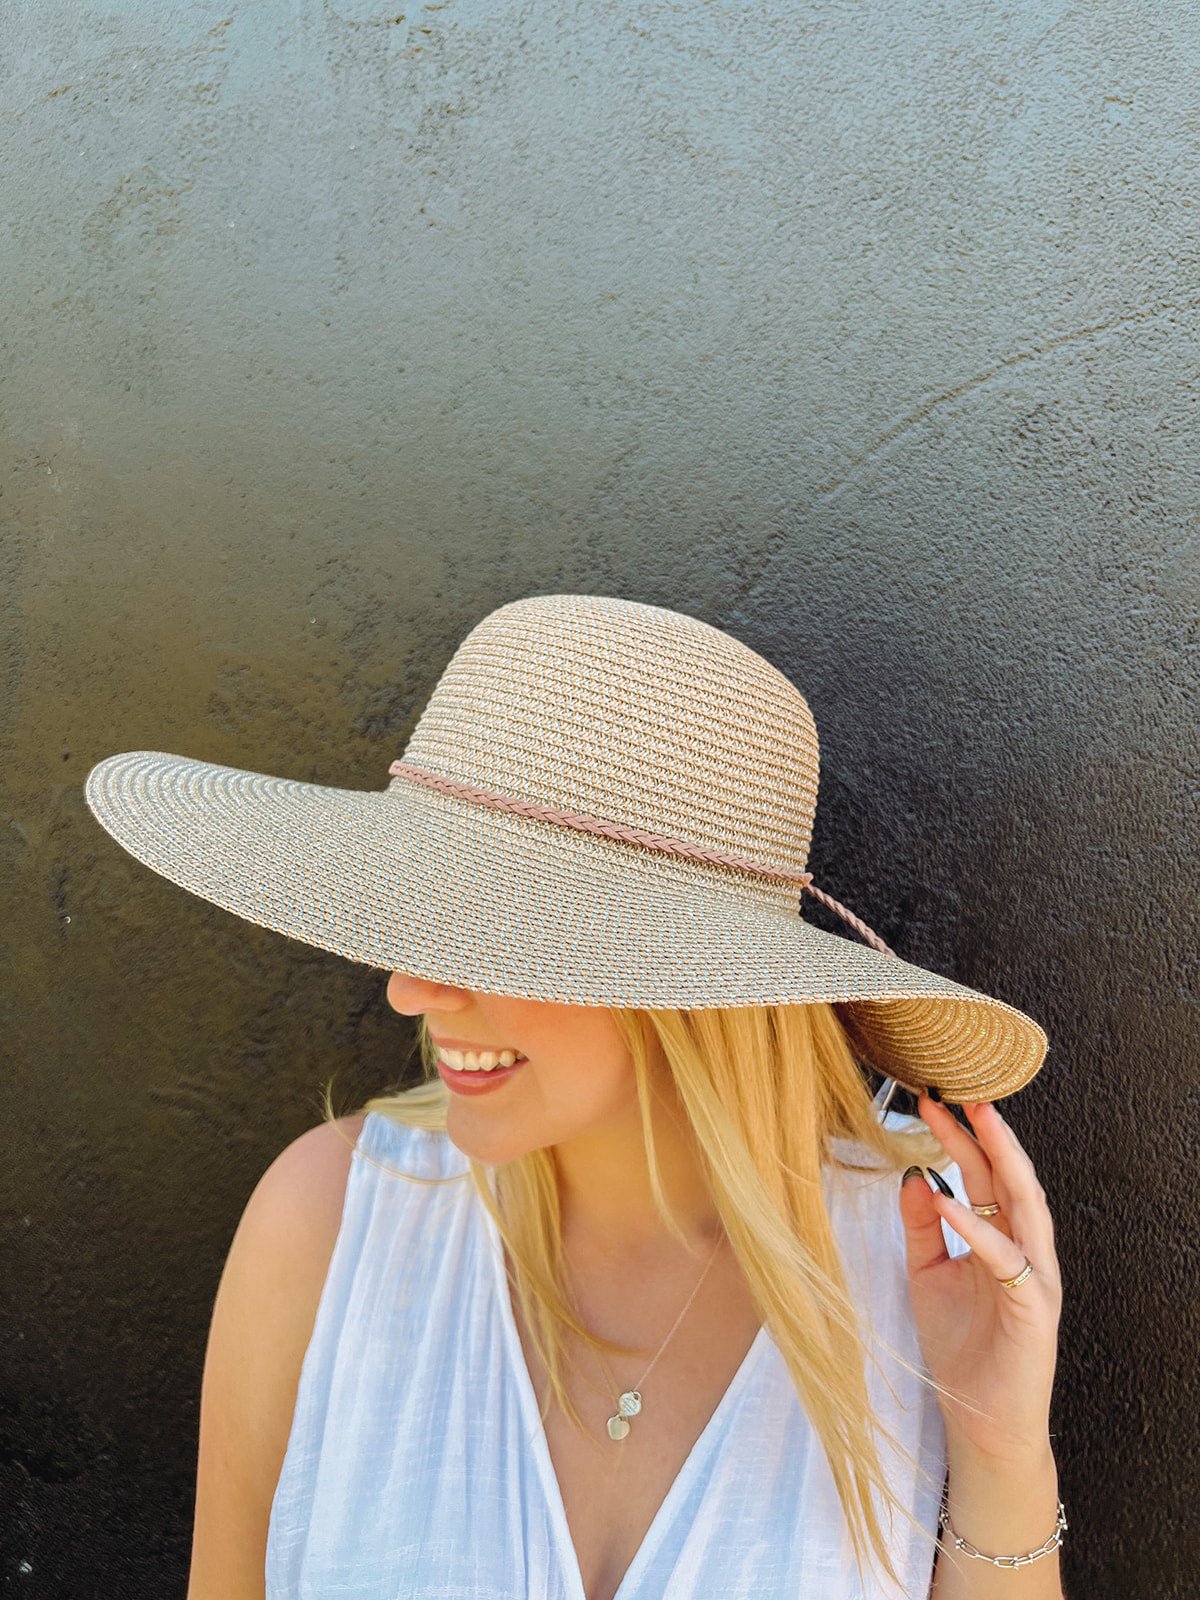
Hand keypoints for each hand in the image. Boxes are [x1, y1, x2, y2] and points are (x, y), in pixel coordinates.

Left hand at [898, 1093, 1062, 1463]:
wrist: (979, 1420)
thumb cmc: (960, 1348)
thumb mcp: (927, 1275)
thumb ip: (922, 1227)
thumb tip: (912, 1176)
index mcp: (1002, 1240)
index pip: (986, 1176)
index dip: (961, 1138)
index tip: (929, 1101)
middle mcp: (1025, 1251)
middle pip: (1009, 1180)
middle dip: (987, 1134)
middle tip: (960, 1092)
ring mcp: (1034, 1278)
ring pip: (1026, 1206)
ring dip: (1001, 1161)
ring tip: (976, 1122)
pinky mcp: (1033, 1308)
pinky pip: (1004, 1258)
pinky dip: (975, 1227)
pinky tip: (947, 1200)